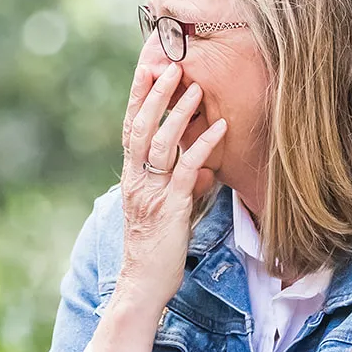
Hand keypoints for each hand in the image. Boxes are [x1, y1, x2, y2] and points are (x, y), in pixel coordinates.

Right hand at [115, 60, 226, 313]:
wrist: (144, 285)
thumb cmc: (156, 251)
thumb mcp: (168, 212)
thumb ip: (182, 187)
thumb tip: (204, 170)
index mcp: (131, 178)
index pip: (130, 130)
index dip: (137, 99)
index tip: (146, 69)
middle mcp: (136, 181)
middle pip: (140, 127)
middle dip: (154, 95)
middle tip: (170, 66)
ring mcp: (151, 193)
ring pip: (161, 143)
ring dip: (178, 113)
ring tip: (195, 88)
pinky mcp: (170, 207)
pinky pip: (186, 170)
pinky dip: (203, 147)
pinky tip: (220, 129)